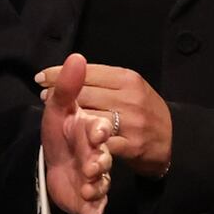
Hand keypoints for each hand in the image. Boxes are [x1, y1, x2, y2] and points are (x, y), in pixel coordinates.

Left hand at [38, 62, 170, 177]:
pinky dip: (84, 138)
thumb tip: (70, 69)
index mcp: (127, 78)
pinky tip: (71, 137)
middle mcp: (129, 97)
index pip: (87, 72)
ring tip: (53, 114)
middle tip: (43, 94)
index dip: (60, 73)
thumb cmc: (144, 110)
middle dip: (59, 93)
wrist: (172, 141)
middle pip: (84, 92)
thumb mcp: (129, 87)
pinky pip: (100, 140)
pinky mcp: (131, 145)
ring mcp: (132, 121)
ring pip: (89, 115)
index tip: (41, 76)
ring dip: (67, 116)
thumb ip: (103, 79)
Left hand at [40, 53, 112, 213]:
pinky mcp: (93, 198)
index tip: (94, 126)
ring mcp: (98, 176)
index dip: (95, 126)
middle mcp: (101, 151)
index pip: (97, 122)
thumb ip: (66, 86)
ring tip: (90, 188)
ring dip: (96, 186)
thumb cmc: (64, 132)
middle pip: (102, 153)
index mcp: (96, 127)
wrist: (62, 166)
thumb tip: (76, 56)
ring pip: (102, 181)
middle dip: (98, 157)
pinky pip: (95, 210)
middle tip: (93, 162)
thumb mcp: (62, 109)